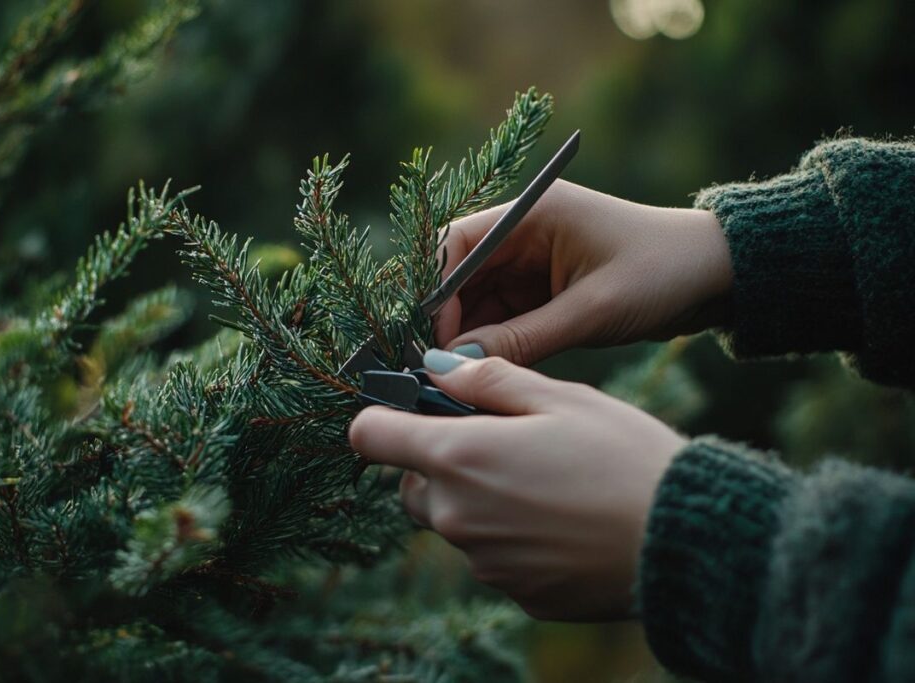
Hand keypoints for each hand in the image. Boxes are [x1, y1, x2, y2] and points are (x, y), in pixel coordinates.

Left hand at [348, 350, 686, 620]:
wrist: (685, 541)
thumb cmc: (623, 456)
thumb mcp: (558, 397)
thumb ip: (487, 379)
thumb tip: (436, 367)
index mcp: (459, 457)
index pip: (369, 435)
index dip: (384, 417)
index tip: (414, 410)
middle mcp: (458, 516)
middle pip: (411, 484)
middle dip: (442, 462)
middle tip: (504, 442)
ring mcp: (485, 562)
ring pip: (455, 521)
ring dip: (480, 500)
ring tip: (547, 482)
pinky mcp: (517, 592)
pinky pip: (494, 556)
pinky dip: (513, 537)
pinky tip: (564, 522)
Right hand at [436, 180, 732, 364]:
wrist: (718, 276)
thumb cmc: (660, 275)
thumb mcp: (589, 311)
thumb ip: (520, 339)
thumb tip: (455, 365)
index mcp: (531, 214)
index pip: (456, 244)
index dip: (435, 291)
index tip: (433, 340)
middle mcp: (523, 232)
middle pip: (459, 274)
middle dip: (447, 320)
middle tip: (438, 368)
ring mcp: (531, 261)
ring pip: (476, 300)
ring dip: (468, 335)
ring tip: (461, 377)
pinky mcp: (543, 289)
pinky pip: (501, 315)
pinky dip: (493, 342)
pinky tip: (487, 370)